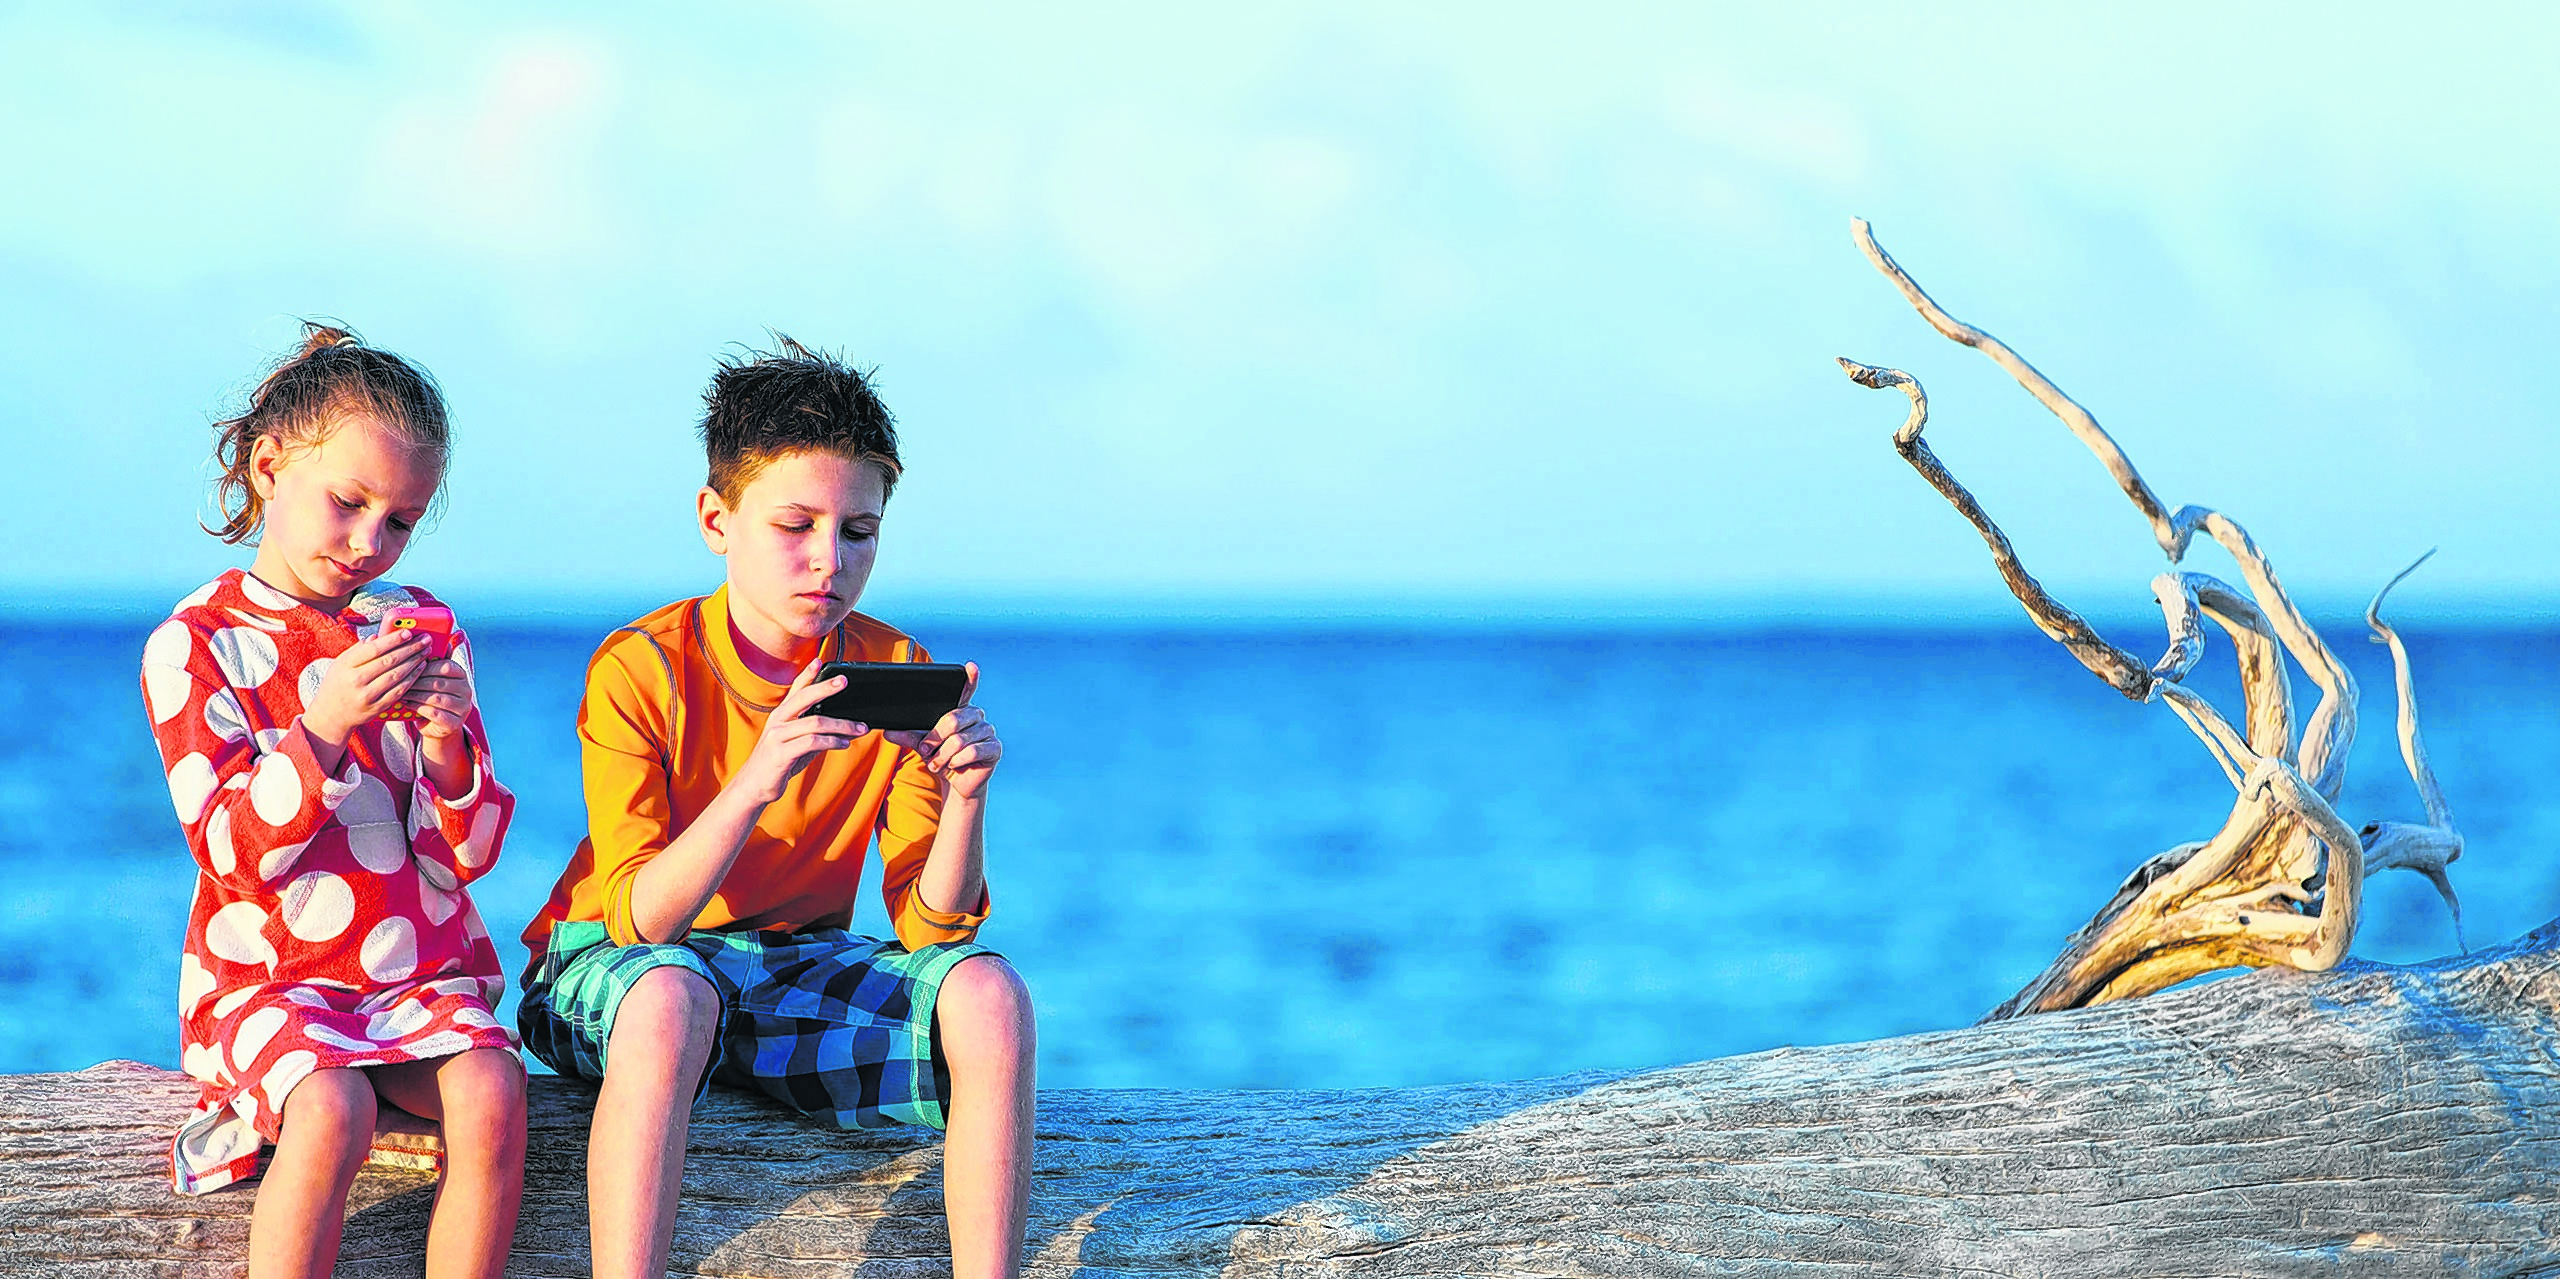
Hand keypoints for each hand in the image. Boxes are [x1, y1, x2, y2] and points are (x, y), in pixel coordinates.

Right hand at [303, 629, 430, 746]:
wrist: (331, 715)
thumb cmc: (337, 684)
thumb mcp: (340, 663)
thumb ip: (358, 649)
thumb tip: (378, 636)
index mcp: (346, 665)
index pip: (373, 649)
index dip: (393, 640)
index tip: (408, 632)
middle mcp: (356, 680)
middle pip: (389, 661)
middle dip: (411, 648)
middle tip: (426, 639)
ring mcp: (367, 695)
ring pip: (397, 675)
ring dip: (415, 662)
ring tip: (425, 651)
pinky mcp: (376, 707)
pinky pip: (399, 691)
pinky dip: (412, 679)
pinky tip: (420, 669)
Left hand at [401, 655, 478, 742]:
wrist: (436, 725)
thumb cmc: (430, 695)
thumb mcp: (433, 676)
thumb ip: (434, 658)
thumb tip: (439, 635)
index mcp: (461, 675)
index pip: (446, 666)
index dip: (426, 667)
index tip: (410, 667)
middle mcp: (466, 690)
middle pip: (439, 683)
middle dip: (417, 682)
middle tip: (399, 681)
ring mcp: (462, 708)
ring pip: (436, 698)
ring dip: (415, 695)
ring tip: (401, 692)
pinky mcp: (454, 723)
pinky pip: (434, 713)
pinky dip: (418, 707)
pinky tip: (407, 704)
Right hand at [736, 659, 864, 805]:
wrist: (754, 786)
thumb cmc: (779, 762)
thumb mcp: (796, 741)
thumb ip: (815, 730)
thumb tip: (846, 724)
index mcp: (781, 715)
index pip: (795, 689)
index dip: (807, 674)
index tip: (821, 660)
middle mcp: (778, 721)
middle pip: (804, 698)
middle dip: (826, 687)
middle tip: (844, 681)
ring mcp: (778, 736)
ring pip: (815, 722)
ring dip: (842, 725)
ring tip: (860, 728)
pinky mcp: (781, 754)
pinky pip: (812, 742)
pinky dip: (832, 742)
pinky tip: (844, 744)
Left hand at [886, 662, 1000, 800]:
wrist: (957, 782)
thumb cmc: (941, 758)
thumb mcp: (922, 745)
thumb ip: (908, 735)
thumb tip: (887, 732)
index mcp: (960, 710)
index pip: (966, 690)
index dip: (970, 678)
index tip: (970, 666)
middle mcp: (977, 717)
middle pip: (952, 720)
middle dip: (935, 740)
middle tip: (927, 751)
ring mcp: (988, 731)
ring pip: (959, 740)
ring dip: (943, 756)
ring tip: (940, 763)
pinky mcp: (994, 748)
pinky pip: (972, 751)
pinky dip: (957, 761)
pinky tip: (955, 765)